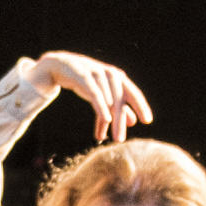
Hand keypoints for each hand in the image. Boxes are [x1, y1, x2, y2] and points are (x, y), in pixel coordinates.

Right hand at [32, 51, 153, 141]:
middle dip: (122, 120)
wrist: (58, 66)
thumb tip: (133, 122)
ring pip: (109, 100)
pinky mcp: (83, 76)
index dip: (141, 106)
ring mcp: (97, 74)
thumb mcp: (102, 95)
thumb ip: (116, 107)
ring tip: (115, 138)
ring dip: (114, 120)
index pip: (133, 92)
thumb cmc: (83, 81)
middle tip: (121, 140)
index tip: (147, 121)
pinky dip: (102, 107)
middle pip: (121, 100)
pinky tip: (107, 120)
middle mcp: (110, 74)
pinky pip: (95, 94)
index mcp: (117, 77)